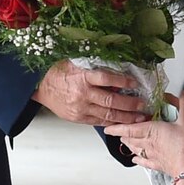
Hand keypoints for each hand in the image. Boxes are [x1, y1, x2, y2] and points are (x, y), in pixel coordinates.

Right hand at [32, 62, 152, 127]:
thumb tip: (117, 68)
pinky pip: (98, 121)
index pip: (107, 78)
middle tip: (143, 104)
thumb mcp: (76, 63)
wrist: (40, 86)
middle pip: (111, 100)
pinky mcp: (78, 117)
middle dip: (130, 104)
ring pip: (107, 114)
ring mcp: (80, 108)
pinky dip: (112, 122)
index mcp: (82, 76)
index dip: (123, 80)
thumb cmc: (59, 72)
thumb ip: (95, 67)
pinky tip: (123, 122)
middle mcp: (82, 94)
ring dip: (125, 117)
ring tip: (139, 117)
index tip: (135, 83)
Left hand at [107, 91, 183, 184]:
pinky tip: (135, 158)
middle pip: (129, 138)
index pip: (128, 128)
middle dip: (122, 134)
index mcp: (152, 131)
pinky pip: (144, 161)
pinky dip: (138, 159)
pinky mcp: (159, 165)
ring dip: (128, 144)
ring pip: (135, 149)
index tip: (107, 127)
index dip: (117, 127)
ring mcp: (152, 156)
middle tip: (116, 131)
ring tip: (124, 141)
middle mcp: (148, 144)